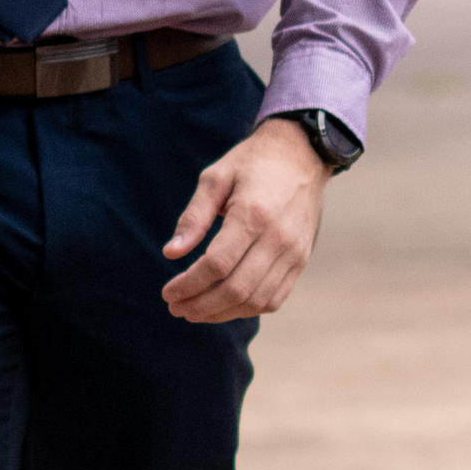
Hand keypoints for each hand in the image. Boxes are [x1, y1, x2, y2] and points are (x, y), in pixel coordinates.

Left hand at [161, 115, 331, 321]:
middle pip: (237, 289)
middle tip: (176, 307)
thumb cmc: (252, 164)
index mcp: (253, 214)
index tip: (167, 292)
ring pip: (256, 300)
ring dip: (221, 313)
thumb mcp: (215, 178)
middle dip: (201, 305)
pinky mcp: (302, 260)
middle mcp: (278, 238)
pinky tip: (224, 306)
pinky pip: (274, 299)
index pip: (217, 264)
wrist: (302, 156)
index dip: (189, 284)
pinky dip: (247, 309)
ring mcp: (294, 252)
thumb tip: (171, 253)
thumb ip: (193, 217)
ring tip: (195, 311)